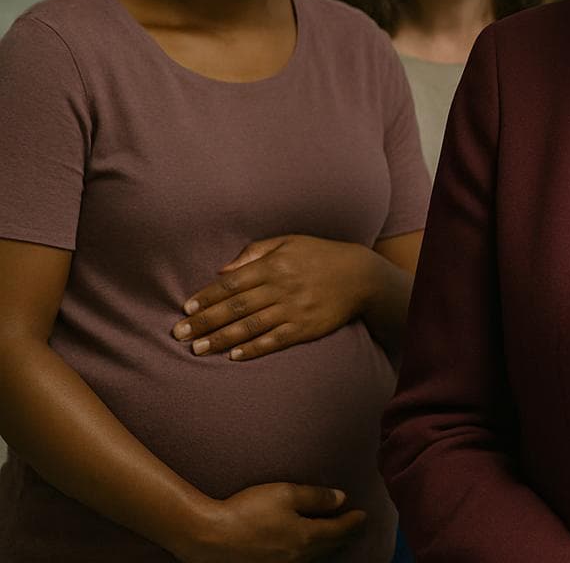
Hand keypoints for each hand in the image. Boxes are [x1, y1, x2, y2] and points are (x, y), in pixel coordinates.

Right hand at [171, 482, 365, 562]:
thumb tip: (341, 499)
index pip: (339, 530)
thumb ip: (317, 497)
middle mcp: (299, 558)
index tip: (364, 515)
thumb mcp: (285, 494)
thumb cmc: (247, 511)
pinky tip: (308, 550)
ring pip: (315, 558)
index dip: (353, 522)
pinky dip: (312, 555)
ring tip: (337, 537)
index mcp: (307, 538)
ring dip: (330, 547)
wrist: (208, 537)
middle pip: (330, 547)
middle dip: (345, 536)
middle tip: (356, 526)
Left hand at [173, 236, 382, 360]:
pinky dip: (253, 349)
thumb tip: (222, 270)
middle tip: (180, 334)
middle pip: (236, 307)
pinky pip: (274, 341)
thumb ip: (254, 253)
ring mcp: (294, 309)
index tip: (186, 309)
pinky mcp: (305, 328)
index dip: (207, 296)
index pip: (232, 282)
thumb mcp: (289, 242)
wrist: (360, 276)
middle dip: (205, 322)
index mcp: (274, 264)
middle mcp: (281, 287)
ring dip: (221, 339)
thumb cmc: (319, 255)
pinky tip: (234, 356)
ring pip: (250, 327)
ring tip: (198, 349)